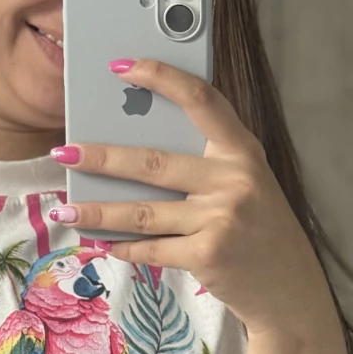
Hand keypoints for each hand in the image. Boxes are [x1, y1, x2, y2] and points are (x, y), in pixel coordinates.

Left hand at [48, 57, 332, 337]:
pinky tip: (99, 244)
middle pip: (153, 163)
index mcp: (242, 150)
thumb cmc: (256, 227)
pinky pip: (151, 248)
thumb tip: (130, 145)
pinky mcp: (209, 254)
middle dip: (101, 158)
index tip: (121, 66)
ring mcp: (222, 218)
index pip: (201, 100)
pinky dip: (121, 247)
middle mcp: (234, 179)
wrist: (289, 287)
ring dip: (97, 211)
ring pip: (142, 212)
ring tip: (64, 209)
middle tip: (63, 152)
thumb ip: (202, 162)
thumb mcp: (242, 182)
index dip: (161, 77)